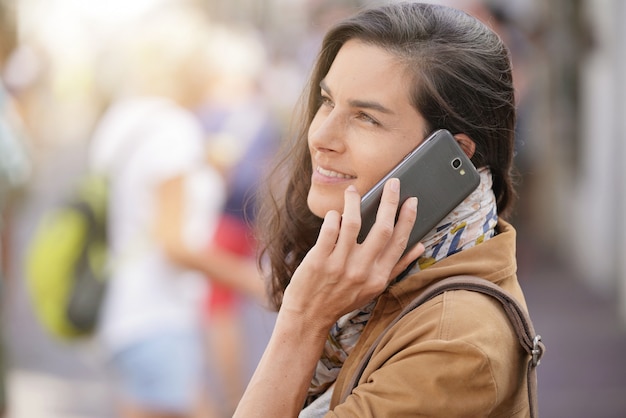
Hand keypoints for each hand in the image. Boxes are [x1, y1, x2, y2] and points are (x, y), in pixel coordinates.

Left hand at [281, 178, 423, 333]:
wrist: (309, 316)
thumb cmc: (342, 299)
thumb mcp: (374, 288)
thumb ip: (396, 267)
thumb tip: (420, 247)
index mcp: (378, 277)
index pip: (399, 242)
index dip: (407, 219)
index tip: (412, 200)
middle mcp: (362, 271)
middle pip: (382, 229)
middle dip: (390, 202)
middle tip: (393, 183)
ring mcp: (340, 265)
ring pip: (353, 222)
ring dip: (355, 202)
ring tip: (353, 191)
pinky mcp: (319, 260)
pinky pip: (330, 229)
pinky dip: (334, 216)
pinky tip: (335, 213)